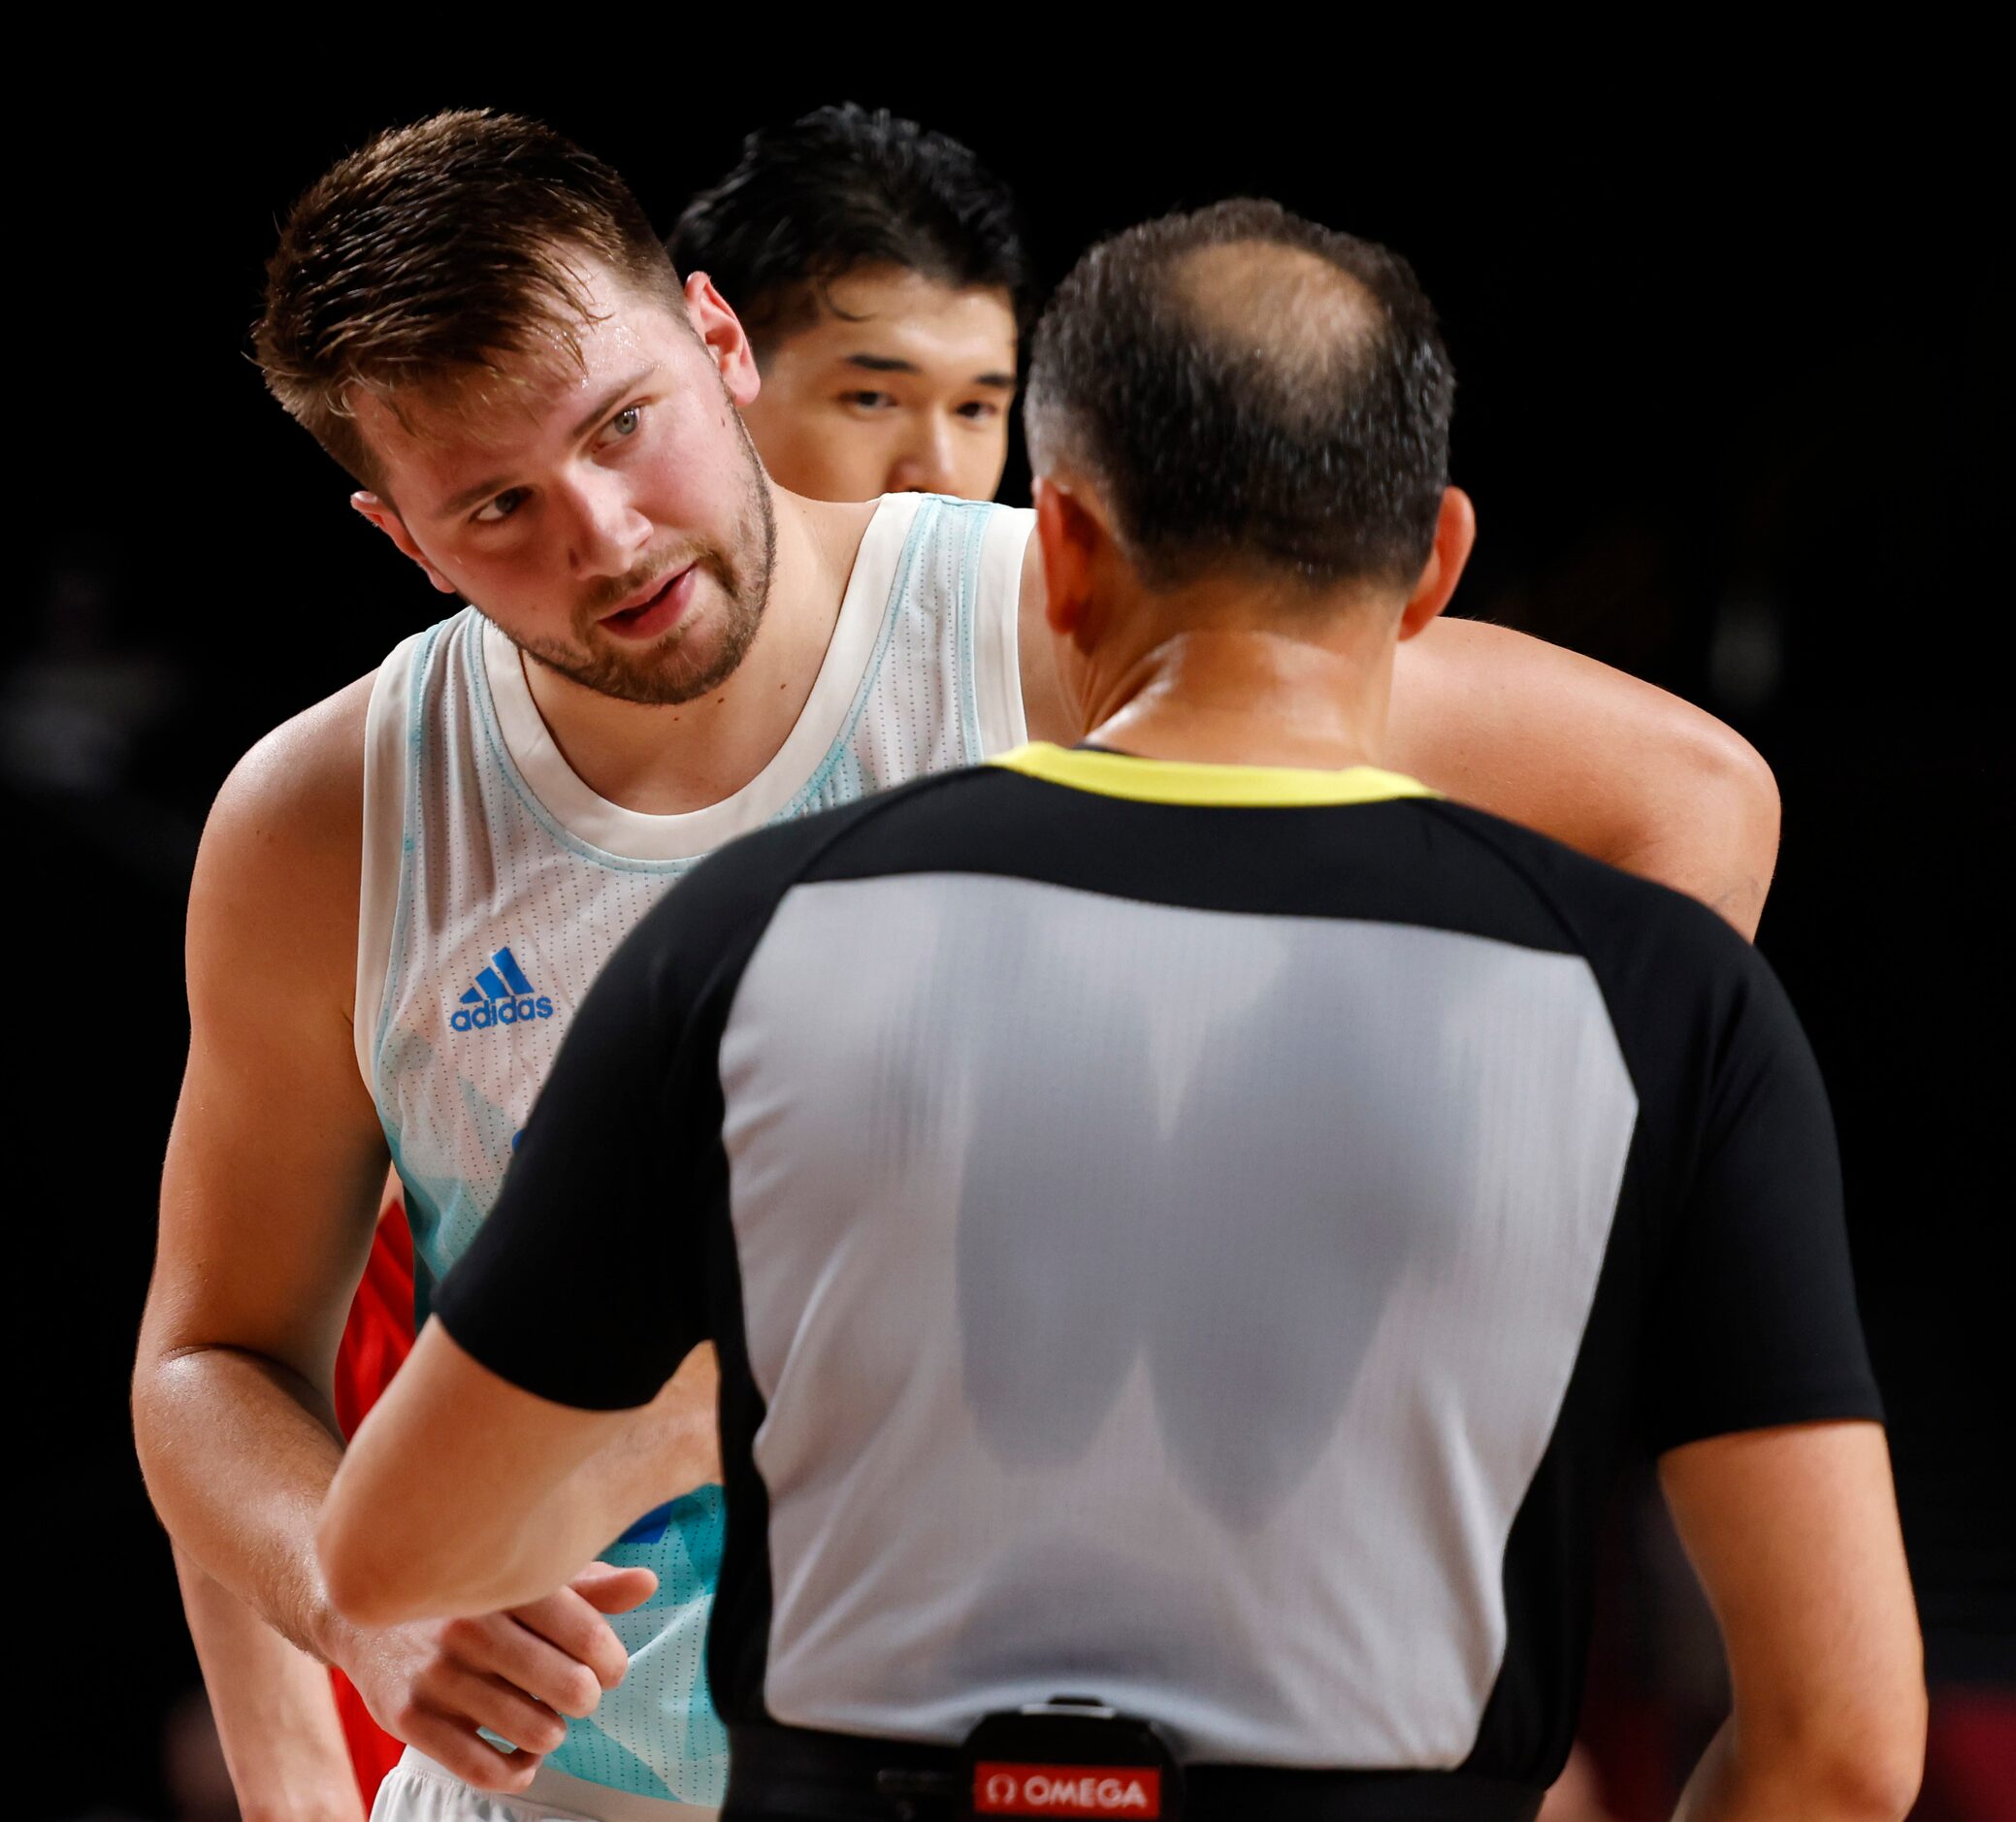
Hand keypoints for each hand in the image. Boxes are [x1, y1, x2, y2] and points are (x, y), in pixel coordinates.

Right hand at [331, 1562, 654, 1791]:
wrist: (365, 1614)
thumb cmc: (465, 1597)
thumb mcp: (523, 1577)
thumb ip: (588, 1585)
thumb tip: (648, 1582)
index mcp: (506, 1583)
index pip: (587, 1632)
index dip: (611, 1661)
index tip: (609, 1669)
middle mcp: (470, 1625)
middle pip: (569, 1686)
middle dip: (585, 1699)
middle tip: (577, 1695)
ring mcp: (436, 1674)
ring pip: (534, 1731)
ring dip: (551, 1733)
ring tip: (544, 1720)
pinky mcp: (408, 1718)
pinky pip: (484, 1769)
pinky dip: (515, 1771)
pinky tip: (518, 1754)